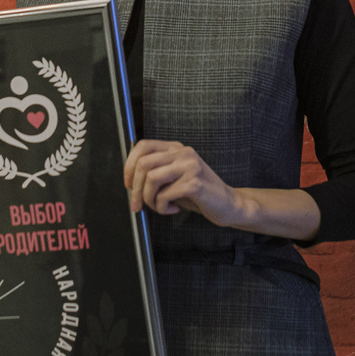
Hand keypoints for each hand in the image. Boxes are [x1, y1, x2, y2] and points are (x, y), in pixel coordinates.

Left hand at [123, 140, 323, 240]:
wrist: (228, 204)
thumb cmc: (198, 194)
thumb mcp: (174, 178)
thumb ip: (155, 173)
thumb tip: (129, 180)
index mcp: (176, 148)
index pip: (143, 146)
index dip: (129, 164)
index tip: (127, 184)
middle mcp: (183, 152)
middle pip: (143, 164)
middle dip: (135, 189)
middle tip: (137, 206)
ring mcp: (190, 166)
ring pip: (151, 179)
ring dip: (149, 199)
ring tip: (160, 207)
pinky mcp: (194, 182)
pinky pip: (164, 195)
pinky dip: (162, 207)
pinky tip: (173, 210)